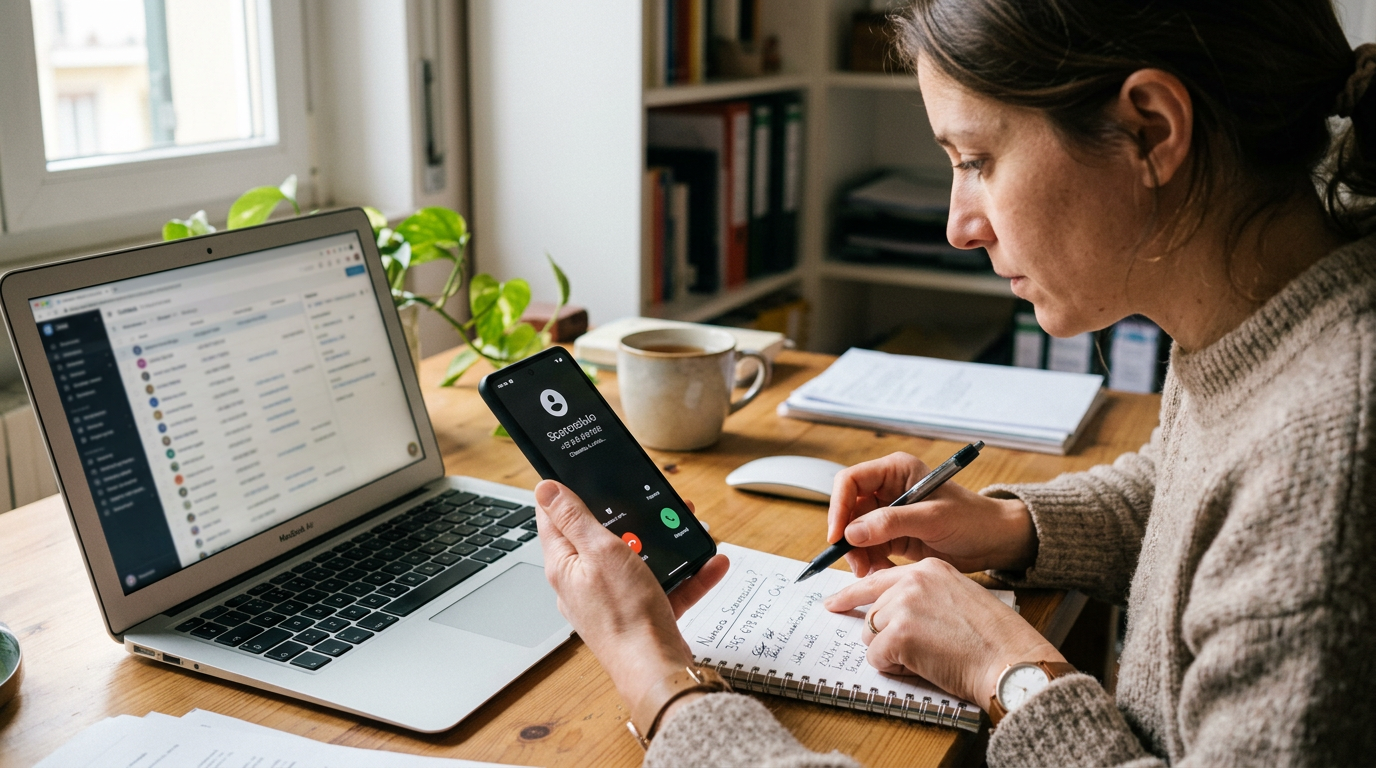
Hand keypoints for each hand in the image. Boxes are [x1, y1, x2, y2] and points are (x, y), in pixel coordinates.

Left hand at [534, 480, 729, 711]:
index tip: (580, 475)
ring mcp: (612, 599)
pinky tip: (710, 563)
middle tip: (651, 500)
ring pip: (638, 559)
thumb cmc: (625, 614)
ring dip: (663, 543)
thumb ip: (574, 518)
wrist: (656, 668)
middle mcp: (583, 582)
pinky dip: (687, 574)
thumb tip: (544, 489)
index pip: (553, 519)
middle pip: (601, 536)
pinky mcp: (639, 613)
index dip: (565, 494)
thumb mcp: (600, 551)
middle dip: (629, 516)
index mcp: (564, 564)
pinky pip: (664, 585)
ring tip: (688, 526)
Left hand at [824, 558, 1062, 703]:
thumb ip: (924, 596)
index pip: (877, 578)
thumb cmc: (993, 638)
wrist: (1009, 659)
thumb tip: (890, 614)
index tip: (833, 602)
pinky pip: (877, 658)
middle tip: (918, 649)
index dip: (851, 594)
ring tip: (928, 656)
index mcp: (929, 568)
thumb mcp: (959, 597)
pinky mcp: (899, 634)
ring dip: (892, 653)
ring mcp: (903, 605)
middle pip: (873, 613)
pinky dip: (895, 669)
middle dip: (888, 637)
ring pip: (871, 636)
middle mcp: (912, 580)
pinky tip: (924, 666)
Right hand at [827, 452, 1036, 576]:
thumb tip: (852, 532)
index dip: (838, 506)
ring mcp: (889, 513)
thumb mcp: (932, 518)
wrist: (994, 541)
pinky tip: (883, 572)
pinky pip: (869, 548)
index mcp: (895, 471)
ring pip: (855, 532)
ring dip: (859, 554)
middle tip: (856, 563)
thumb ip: (891, 522)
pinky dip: (871, 562)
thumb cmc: (971, 519)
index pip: (851, 481)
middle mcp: (887, 488)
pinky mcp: (893, 535)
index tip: (838, 535)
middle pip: (848, 509)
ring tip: (873, 572)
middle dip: (849, 537)